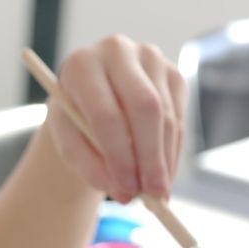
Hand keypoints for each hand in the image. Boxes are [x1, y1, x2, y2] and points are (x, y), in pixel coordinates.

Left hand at [46, 35, 186, 202]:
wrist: (88, 95)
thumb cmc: (74, 120)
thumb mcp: (68, 143)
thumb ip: (90, 166)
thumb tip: (125, 192)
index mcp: (82, 64)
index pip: (106, 113)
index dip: (119, 155)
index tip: (125, 190)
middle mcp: (117, 51)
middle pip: (145, 108)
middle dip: (150, 158)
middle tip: (152, 196)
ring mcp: (150, 58)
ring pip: (167, 115)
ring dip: (164, 160)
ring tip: (156, 194)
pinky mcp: (173, 73)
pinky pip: (179, 118)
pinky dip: (173, 152)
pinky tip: (164, 174)